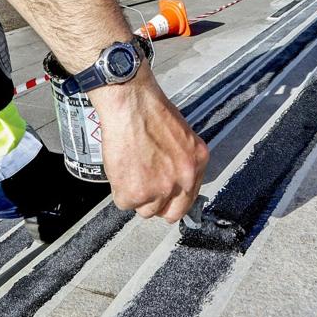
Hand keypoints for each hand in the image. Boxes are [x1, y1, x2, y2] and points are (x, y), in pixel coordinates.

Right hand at [90, 72, 207, 222]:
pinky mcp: (135, 193)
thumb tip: (172, 177)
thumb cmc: (150, 110)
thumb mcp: (181, 136)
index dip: (173, 198)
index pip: (188, 199)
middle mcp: (183, 179)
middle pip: (170, 213)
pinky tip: (121, 168)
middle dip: (157, 204)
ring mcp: (160, 188)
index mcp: (197, 163)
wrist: (130, 102)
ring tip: (130, 171)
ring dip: (136, 195)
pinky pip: (124, 203)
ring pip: (145, 210)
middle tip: (144, 187)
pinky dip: (119, 189)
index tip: (163, 195)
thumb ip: (181, 161)